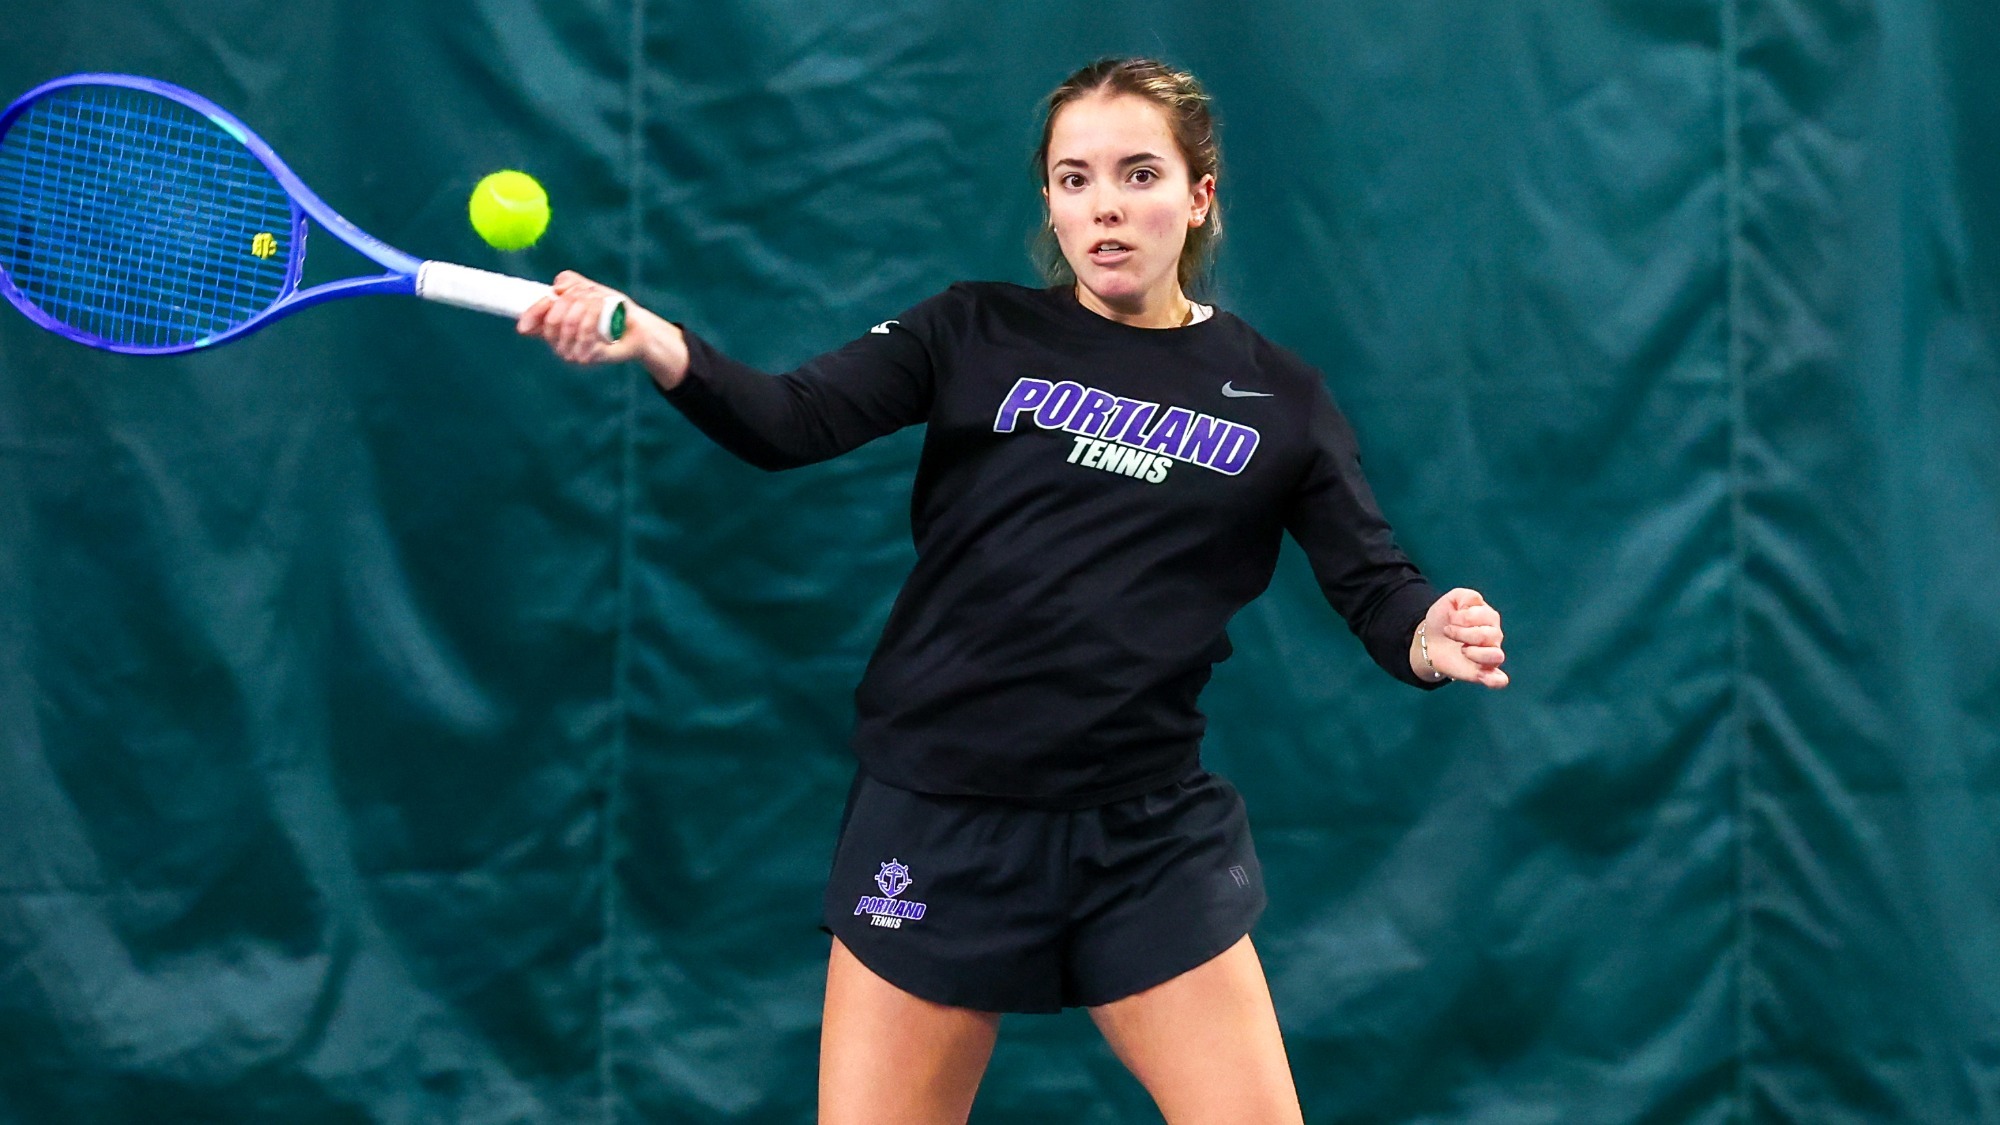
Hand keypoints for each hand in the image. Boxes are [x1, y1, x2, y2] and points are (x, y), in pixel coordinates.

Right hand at [517, 271, 688, 386]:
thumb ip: (568, 284)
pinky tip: (603, 312)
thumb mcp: (588, 290)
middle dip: (571, 300)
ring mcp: (572, 352)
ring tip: (600, 301)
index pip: (535, 321)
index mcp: (553, 327)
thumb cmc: (610, 309)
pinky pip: (584, 336)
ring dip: (586, 306)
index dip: (534, 311)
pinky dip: (594, 318)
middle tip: (589, 292)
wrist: (635, 327)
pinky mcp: (588, 357)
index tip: (548, 298)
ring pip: (569, 325)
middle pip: (553, 320)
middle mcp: (558, 342)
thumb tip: (554, 290)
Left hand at [1416, 588, 1508, 688]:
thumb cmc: (1444, 619)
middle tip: (1448, 632)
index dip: (1464, 617)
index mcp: (1488, 618)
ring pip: (1496, 656)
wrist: (1429, 640)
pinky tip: (1486, 677)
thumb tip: (1473, 608)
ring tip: (1462, 650)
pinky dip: (1495, 680)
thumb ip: (1466, 596)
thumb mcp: (1451, 600)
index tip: (1450, 619)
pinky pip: (1498, 679)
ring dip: (1475, 653)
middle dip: (1463, 633)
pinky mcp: (1482, 672)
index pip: (1486, 616)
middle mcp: (1493, 636)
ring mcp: (1489, 655)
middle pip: (1489, 635)